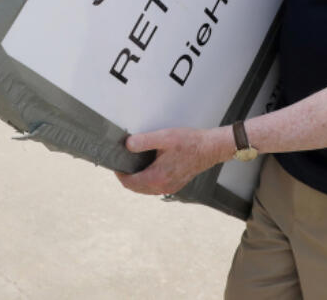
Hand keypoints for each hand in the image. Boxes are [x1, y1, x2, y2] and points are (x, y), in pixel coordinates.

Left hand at [114, 127, 230, 195]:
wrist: (210, 148)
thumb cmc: (189, 142)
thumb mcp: (164, 137)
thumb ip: (143, 141)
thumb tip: (127, 145)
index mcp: (157, 177)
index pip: (129, 182)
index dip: (119, 174)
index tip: (115, 163)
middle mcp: (162, 186)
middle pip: (135, 188)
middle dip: (126, 177)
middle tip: (122, 162)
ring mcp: (169, 188)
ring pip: (144, 189)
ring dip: (136, 180)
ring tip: (133, 164)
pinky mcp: (175, 185)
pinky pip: (154, 187)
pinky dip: (146, 180)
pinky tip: (147, 167)